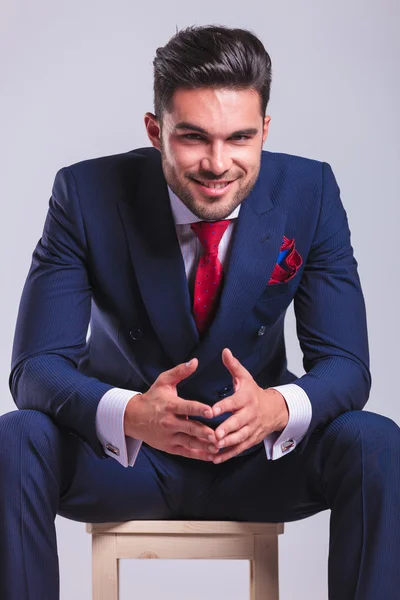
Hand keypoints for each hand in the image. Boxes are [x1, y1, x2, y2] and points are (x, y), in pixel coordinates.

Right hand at [123, 358, 218, 460]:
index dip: (199, 409)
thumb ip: (180, 371)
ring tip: (218, 447)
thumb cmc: (152, 398)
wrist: (133, 418)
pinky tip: (211, 456)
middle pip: (190, 428)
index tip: (211, 411)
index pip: (186, 407)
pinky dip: (198, 455)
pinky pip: (186, 452)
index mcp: (170, 406)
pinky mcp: (170, 447)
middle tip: (218, 435)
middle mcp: (170, 423)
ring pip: (189, 442)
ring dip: (204, 446)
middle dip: (204, 432)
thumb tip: (195, 361)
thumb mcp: (163, 381)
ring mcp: (169, 436)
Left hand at [210, 348, 289, 463]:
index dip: (222, 407)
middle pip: (237, 423)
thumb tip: (224, 351)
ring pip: (239, 438)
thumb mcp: (245, 377)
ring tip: (213, 447)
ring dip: (226, 444)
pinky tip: (215, 458)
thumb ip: (233, 366)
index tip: (211, 410)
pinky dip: (228, 455)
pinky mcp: (250, 439)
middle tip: (214, 435)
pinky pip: (239, 448)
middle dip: (226, 429)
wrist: (275, 410)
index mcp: (245, 398)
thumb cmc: (253, 392)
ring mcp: (251, 428)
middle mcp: (249, 414)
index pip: (233, 402)